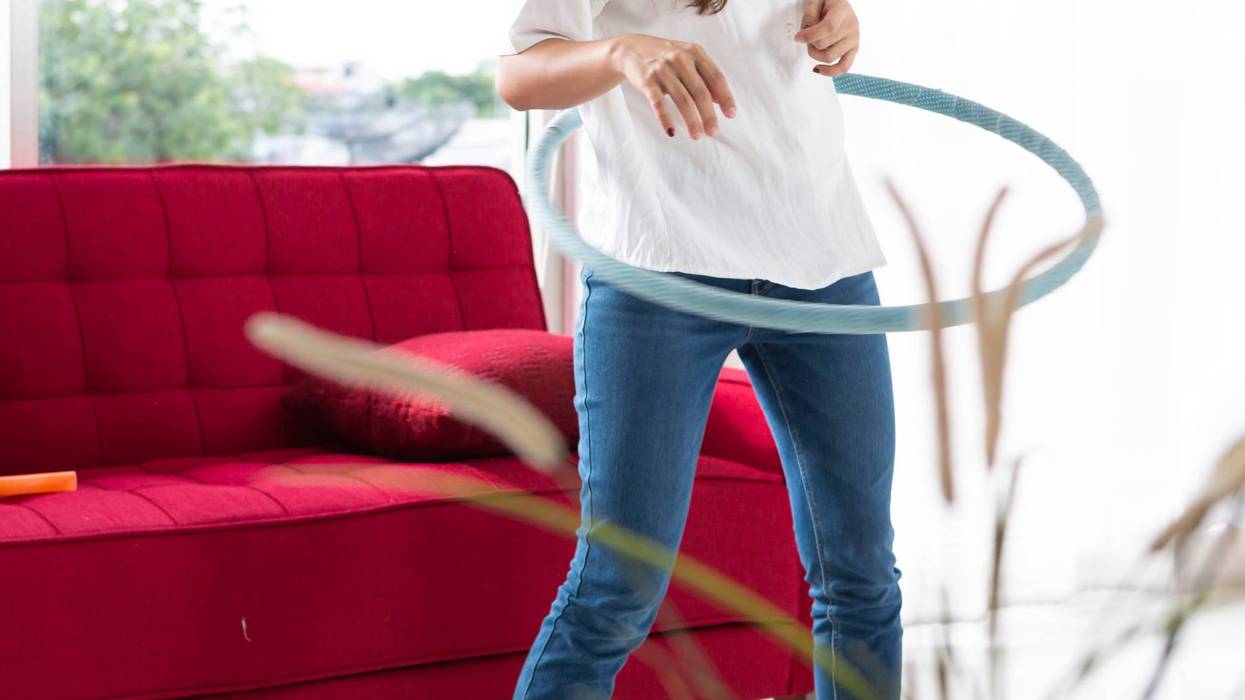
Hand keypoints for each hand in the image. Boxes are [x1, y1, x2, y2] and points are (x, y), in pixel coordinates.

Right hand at [608, 34, 736, 139]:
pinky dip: (665, 119)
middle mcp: (680, 59)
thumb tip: (720, 100)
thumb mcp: (687, 60)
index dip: (726, 97)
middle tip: (713, 132)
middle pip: (701, 92)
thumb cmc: (665, 58)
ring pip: (683, 100)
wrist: (630, 49)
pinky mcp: (647, 81)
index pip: (716, 77)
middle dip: (709, 115)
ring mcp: (663, 70)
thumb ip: (704, 76)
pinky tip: (671, 132)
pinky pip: (659, 104)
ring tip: (697, 135)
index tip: (730, 114)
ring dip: (692, 121)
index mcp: (694, 52)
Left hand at [794, 0, 860, 77]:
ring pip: (829, 57)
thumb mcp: (815, 1)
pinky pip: (844, 67)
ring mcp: (854, 39)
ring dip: (815, 54)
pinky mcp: (854, 49)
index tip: (797, 38)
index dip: (810, 35)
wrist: (838, 4)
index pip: (828, 27)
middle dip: (810, 43)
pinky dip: (830, 72)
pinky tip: (817, 69)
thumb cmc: (826, 2)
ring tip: (813, 45)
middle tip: (805, 37)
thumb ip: (810, 14)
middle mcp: (852, 25)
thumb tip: (805, 35)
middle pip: (825, 44)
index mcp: (842, 10)